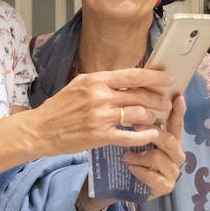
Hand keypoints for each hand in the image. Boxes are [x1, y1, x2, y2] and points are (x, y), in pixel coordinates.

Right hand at [27, 67, 174, 156]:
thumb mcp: (81, 84)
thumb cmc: (61, 106)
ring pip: (138, 114)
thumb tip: (130, 79)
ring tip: (157, 119)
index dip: (155, 76)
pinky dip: (144, 135)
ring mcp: (101, 116)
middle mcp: (100, 96)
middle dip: (158, 100)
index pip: (133, 74)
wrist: (40, 129)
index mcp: (97, 80)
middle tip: (167, 104)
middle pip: (140, 95)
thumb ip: (104, 82)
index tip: (169, 79)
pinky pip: (129, 135)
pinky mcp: (100, 136)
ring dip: (152, 117)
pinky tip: (152, 134)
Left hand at [123, 94, 185, 199]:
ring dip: (140, 156)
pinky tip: (131, 168)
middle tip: (135, 126)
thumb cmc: (134, 159)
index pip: (177, 125)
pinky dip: (140, 171)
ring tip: (126, 156)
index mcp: (172, 142)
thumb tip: (138, 101)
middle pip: (170, 141)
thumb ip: (143, 126)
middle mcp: (177, 156)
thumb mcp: (137, 141)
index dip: (179, 112)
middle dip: (152, 133)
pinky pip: (153, 177)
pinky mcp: (166, 187)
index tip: (178, 98)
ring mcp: (173, 173)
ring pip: (158, 158)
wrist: (124, 187)